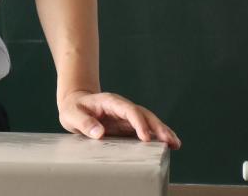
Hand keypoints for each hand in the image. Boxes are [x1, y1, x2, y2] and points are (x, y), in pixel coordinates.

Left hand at [58, 90, 180, 147]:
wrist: (76, 104)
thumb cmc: (74, 108)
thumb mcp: (72, 114)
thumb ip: (84, 122)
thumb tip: (98, 132)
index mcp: (110, 102)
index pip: (129, 110)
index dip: (138, 123)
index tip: (146, 137)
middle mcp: (122, 108)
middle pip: (144, 114)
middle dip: (158, 127)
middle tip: (170, 141)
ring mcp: (127, 116)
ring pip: (149, 121)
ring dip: (162, 131)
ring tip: (175, 144)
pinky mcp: (128, 125)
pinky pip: (145, 129)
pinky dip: (157, 136)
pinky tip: (169, 144)